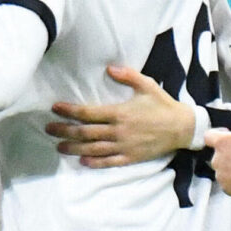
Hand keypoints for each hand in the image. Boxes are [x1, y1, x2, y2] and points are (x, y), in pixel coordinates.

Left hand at [44, 64, 195, 165]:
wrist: (182, 128)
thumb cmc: (163, 105)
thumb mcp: (147, 85)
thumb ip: (128, 76)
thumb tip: (109, 68)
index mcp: (119, 113)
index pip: (88, 113)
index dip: (69, 111)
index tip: (55, 108)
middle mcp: (118, 132)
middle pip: (85, 133)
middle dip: (64, 131)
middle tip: (49, 129)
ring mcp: (123, 147)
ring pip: (93, 149)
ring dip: (74, 149)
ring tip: (59, 147)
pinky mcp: (130, 158)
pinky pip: (108, 162)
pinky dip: (94, 162)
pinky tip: (82, 161)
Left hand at [205, 103, 230, 212]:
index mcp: (222, 143)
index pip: (208, 135)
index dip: (217, 134)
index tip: (229, 135)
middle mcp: (217, 159)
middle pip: (216, 152)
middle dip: (227, 151)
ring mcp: (220, 175)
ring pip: (221, 168)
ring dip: (230, 166)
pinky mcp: (225, 188)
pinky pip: (226, 182)